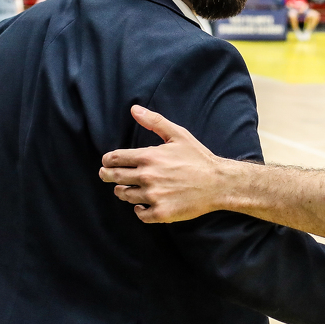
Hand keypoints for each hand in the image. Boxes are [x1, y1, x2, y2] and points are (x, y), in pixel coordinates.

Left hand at [100, 105, 225, 221]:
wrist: (219, 183)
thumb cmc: (198, 158)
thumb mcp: (178, 134)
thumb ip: (154, 121)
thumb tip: (134, 109)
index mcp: (148, 157)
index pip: (114, 158)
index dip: (107, 160)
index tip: (107, 162)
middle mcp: (147, 177)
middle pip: (114, 177)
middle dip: (107, 175)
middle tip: (106, 175)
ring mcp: (153, 196)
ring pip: (125, 196)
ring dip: (123, 192)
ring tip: (127, 189)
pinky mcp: (161, 212)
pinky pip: (140, 214)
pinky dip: (139, 210)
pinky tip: (142, 205)